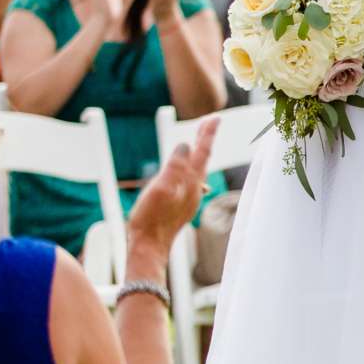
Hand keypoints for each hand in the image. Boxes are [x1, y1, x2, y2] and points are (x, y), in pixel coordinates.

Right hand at [124, 115, 216, 269]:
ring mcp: (188, 198)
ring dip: (197, 154)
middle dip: (204, 140)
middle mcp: (194, 189)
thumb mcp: (162, 188)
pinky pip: (188, 182)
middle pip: (202, 159)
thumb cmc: (151, 218)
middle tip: (209, 122)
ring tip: (198, 142)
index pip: (202, 151)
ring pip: (196, 170)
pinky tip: (186, 173)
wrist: (148, 246)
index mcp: (191, 181)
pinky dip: (189, 169)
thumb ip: (176, 167)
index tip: (215, 117)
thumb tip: (185, 146)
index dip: (207, 133)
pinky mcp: (180, 207)